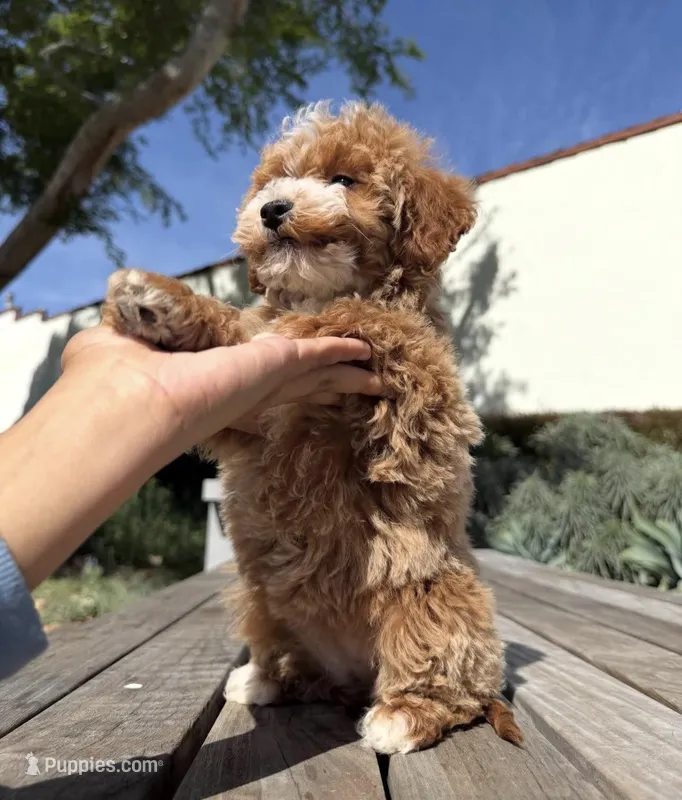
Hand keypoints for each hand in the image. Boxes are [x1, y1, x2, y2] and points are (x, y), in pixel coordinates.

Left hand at [62, 325, 382, 446]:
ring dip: (345, 375)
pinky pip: (321, 355)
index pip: (255, 382)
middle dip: (325, 383)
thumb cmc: (116, 378)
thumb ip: (135, 335)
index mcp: (214, 383)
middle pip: (297, 383)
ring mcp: (265, 379)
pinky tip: (366, 352)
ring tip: (375, 377)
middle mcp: (244, 386)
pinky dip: (343, 352)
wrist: (129, 400)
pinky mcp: (279, 363)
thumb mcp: (126, 344)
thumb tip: (127, 327)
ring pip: (316, 376)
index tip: (296, 375)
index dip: (278, 379)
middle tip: (353, 381)